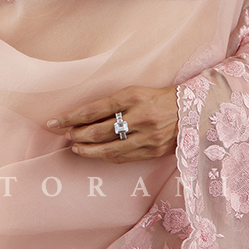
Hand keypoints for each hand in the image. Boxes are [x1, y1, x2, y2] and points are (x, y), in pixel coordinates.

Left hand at [47, 84, 177, 162]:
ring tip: (75, 147)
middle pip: (98, 131)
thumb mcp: (137, 92)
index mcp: (132, 96)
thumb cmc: (160, 97)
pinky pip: (122, 157)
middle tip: (64, 134)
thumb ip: (113, 103)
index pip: (93, 109)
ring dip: (87, 149)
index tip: (55, 121)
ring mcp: (146, 137)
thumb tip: (84, 116)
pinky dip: (105, 156)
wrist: (194, 110)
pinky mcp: (152, 151)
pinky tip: (94, 154)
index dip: (71, 117)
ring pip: (108, 148)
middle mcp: (139, 117)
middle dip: (76, 134)